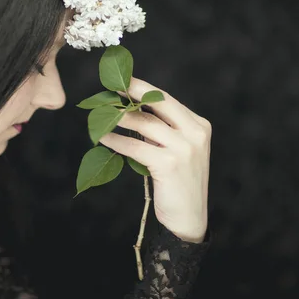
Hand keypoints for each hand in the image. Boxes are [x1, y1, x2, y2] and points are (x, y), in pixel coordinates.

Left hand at [99, 77, 210, 242]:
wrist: (189, 218)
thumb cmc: (179, 184)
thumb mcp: (178, 151)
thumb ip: (163, 131)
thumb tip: (132, 110)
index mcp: (199, 125)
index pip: (167, 100)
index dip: (143, 88)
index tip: (123, 79)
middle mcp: (195, 133)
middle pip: (158, 103)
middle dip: (131, 91)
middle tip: (109, 85)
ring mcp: (184, 148)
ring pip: (144, 123)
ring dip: (118, 117)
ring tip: (100, 113)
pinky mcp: (170, 163)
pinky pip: (136, 146)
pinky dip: (116, 140)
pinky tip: (103, 138)